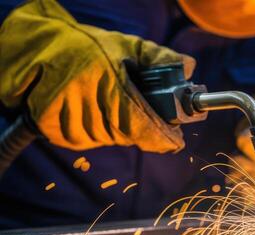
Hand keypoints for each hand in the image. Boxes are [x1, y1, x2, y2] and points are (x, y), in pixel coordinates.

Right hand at [0, 0, 196, 152]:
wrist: (38, 47)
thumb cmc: (89, 45)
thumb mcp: (126, 45)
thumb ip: (159, 58)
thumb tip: (188, 68)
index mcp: (106, 78)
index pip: (140, 123)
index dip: (161, 137)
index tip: (175, 141)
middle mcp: (84, 97)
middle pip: (127, 134)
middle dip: (140, 127)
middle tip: (139, 111)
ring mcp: (64, 114)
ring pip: (106, 139)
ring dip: (115, 129)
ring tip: (107, 103)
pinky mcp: (50, 125)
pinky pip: (84, 140)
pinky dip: (93, 131)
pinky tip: (91, 111)